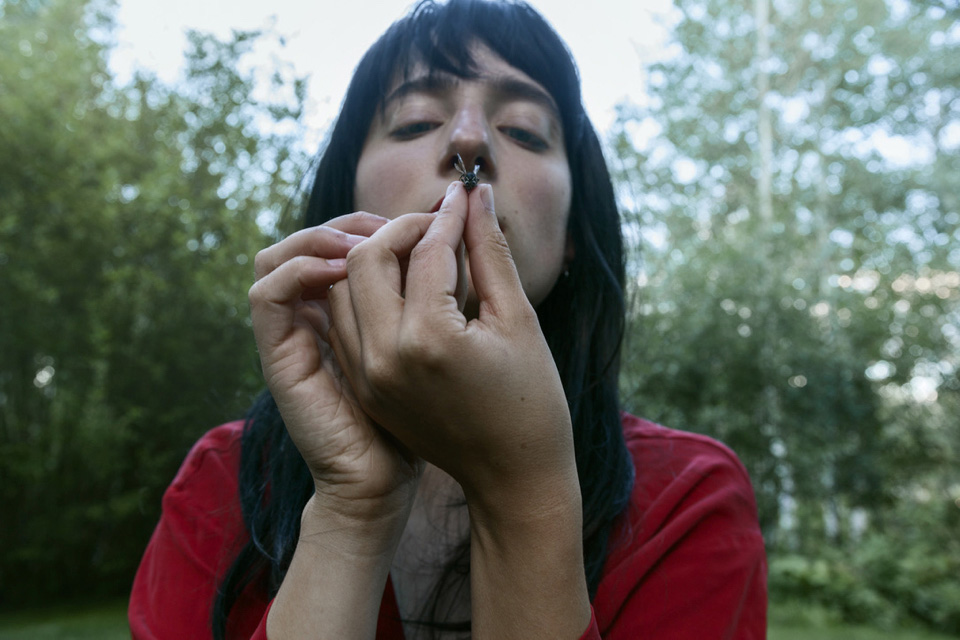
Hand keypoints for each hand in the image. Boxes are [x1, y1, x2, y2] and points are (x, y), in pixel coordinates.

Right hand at [248, 213, 422, 530]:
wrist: (384, 482)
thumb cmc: (422, 420)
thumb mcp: (436, 341)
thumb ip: (432, 292)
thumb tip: (456, 233)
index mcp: (347, 314)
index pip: (345, 244)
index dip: (377, 223)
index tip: (428, 219)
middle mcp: (313, 319)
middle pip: (312, 242)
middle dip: (355, 224)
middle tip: (398, 226)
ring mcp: (292, 336)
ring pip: (279, 257)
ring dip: (322, 237)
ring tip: (369, 241)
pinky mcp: (278, 358)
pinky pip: (268, 295)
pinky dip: (300, 269)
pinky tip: (342, 269)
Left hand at [326, 183, 578, 516]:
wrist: (513, 477)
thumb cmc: (531, 401)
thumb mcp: (518, 320)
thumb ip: (490, 252)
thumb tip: (475, 196)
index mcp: (428, 340)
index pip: (427, 251)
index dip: (451, 215)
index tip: (466, 194)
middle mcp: (384, 357)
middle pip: (364, 259)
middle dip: (401, 230)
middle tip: (439, 225)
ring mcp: (367, 377)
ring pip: (343, 289)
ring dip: (376, 261)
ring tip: (421, 254)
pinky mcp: (364, 389)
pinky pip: (345, 324)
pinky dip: (366, 295)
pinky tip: (405, 290)